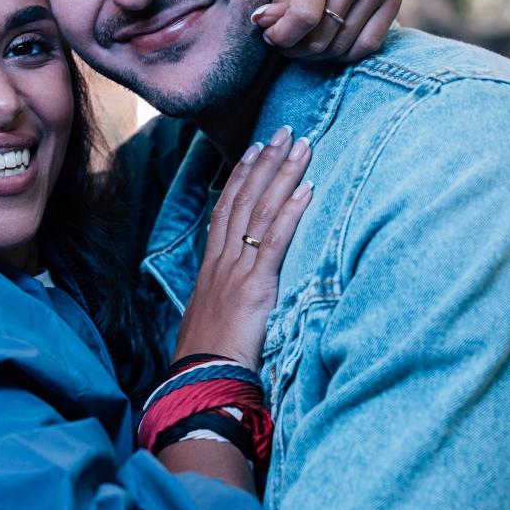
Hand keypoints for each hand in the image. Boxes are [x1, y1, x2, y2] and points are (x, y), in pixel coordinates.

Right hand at [172, 127, 313, 369]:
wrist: (201, 379)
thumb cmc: (207, 358)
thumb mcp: (211, 320)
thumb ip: (224, 300)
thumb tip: (234, 296)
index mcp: (212, 266)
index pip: (227, 208)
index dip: (241, 175)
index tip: (255, 149)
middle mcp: (223, 260)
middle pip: (244, 198)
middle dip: (266, 162)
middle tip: (284, 131)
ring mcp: (238, 269)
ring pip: (261, 210)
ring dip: (283, 174)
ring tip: (301, 146)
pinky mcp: (256, 284)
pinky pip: (276, 239)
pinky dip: (292, 211)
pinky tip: (308, 188)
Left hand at [256, 0, 400, 61]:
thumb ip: (279, 0)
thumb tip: (262, 24)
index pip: (304, 16)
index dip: (283, 36)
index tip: (271, 37)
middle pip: (322, 36)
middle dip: (297, 48)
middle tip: (287, 44)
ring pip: (343, 45)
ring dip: (320, 54)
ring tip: (306, 42)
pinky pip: (368, 44)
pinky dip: (346, 52)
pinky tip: (333, 42)